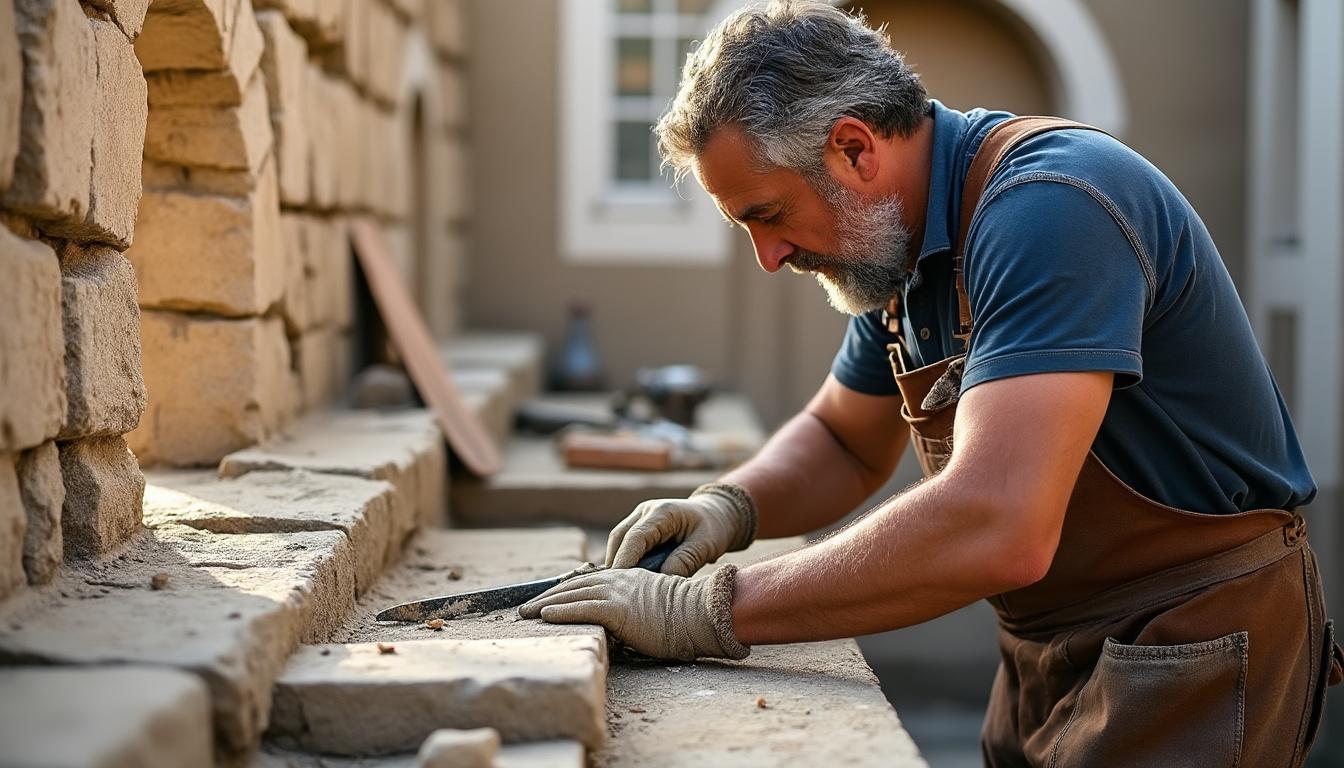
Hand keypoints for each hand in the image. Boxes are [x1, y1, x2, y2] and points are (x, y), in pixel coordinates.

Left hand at [518, 565, 749, 660]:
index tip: (549, 597)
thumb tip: (624, 624)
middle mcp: (620, 580)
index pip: (589, 581)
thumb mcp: (657, 606)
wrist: (702, 614)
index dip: (566, 589)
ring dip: (547, 603)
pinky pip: (583, 609)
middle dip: (549, 595)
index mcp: (629, 578)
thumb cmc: (686, 617)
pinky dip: (561, 611)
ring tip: (527, 612)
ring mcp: (618, 593)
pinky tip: (546, 615)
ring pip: (574, 595)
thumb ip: (637, 607)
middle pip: (575, 585)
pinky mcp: (618, 609)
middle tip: (527, 606)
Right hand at [605, 483, 757, 576]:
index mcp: (663, 512)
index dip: (625, 560)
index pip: (636, 537)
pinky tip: (626, 581)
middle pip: (619, 538)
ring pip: (618, 540)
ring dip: (617, 563)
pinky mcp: (638, 525)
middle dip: (615, 564)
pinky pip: (624, 543)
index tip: (620, 584)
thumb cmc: (713, 529)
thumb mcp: (705, 545)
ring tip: (620, 590)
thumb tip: (661, 580)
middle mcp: (646, 510)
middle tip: (616, 593)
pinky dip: (623, 560)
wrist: (716, 514)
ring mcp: (640, 516)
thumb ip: (685, 561)